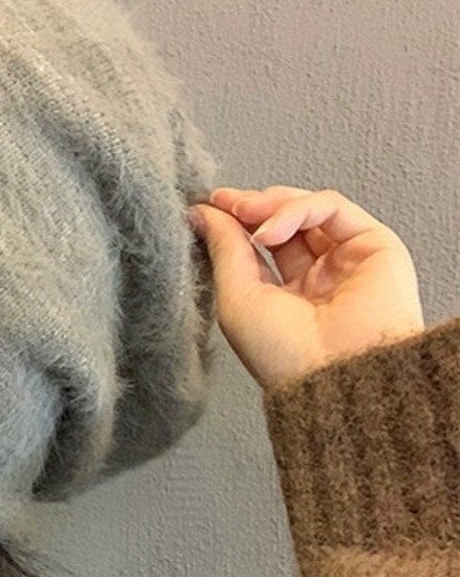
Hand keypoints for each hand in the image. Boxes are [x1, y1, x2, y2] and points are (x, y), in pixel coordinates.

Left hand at [188, 187, 424, 390]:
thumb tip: (202, 212)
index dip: (236, 220)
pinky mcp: (374, 244)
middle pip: (284, 221)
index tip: (209, 205)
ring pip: (308, 208)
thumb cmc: (284, 355)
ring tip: (247, 214)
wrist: (334, 373)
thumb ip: (225, 250)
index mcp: (286, 296)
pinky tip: (271, 232)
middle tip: (227, 203)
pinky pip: (332, 207)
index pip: (262, 244)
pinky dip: (297, 209)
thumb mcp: (237, 300)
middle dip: (253, 207)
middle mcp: (318, 277)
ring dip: (272, 205)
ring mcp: (347, 259)